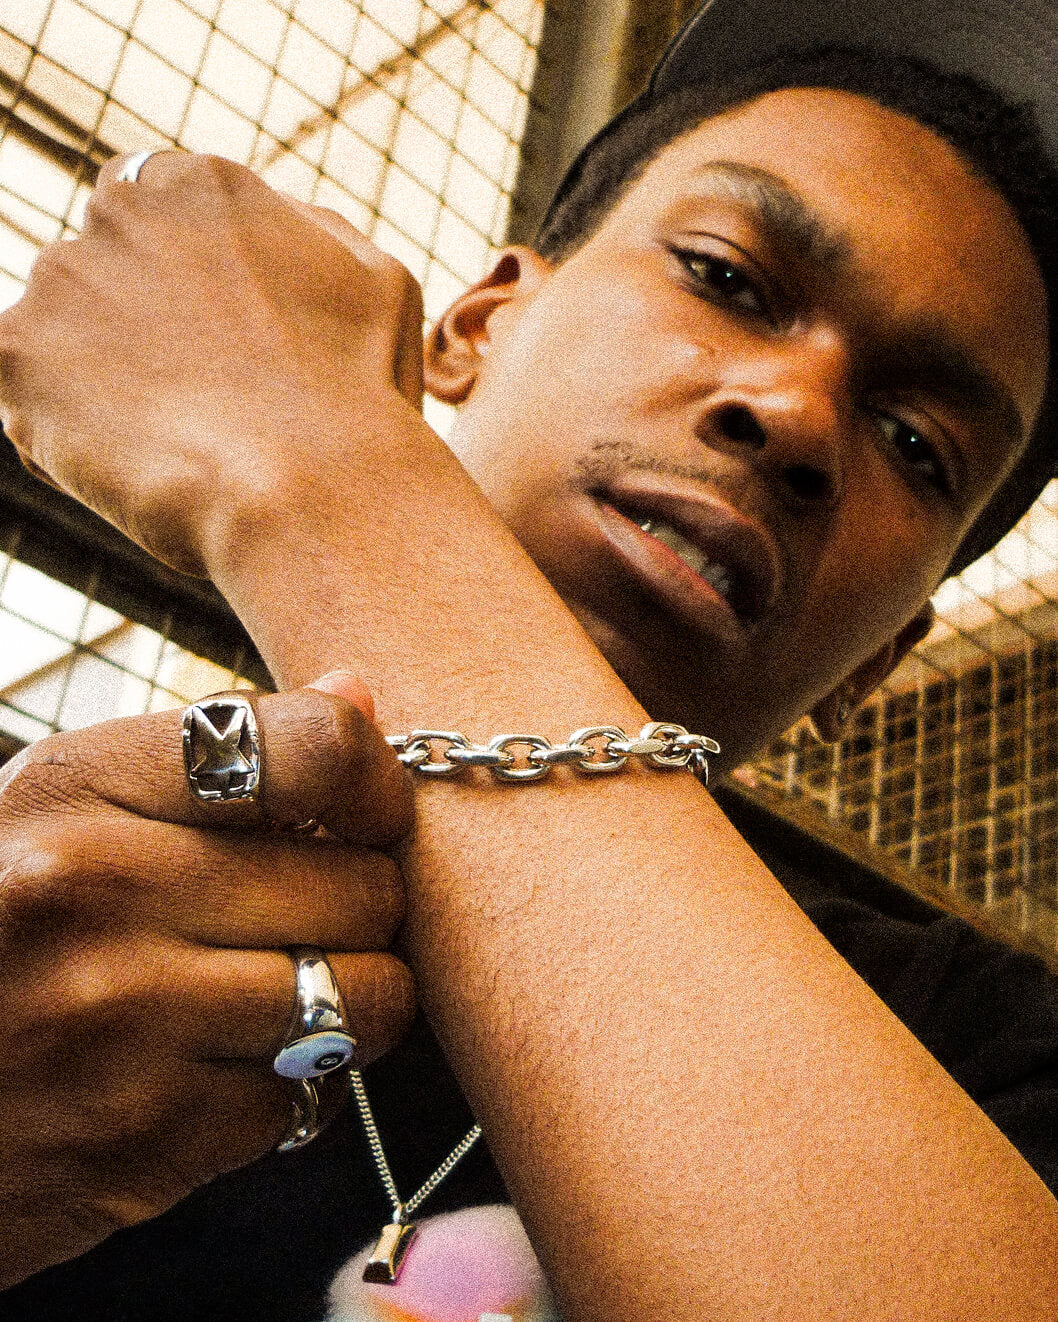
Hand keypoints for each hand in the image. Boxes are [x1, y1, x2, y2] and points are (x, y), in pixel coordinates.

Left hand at [0, 151, 424, 574]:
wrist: (313, 488)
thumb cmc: (360, 396)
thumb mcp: (377, 282)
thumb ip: (305, 234)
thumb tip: (273, 221)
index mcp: (203, 185)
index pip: (149, 219)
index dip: (174, 291)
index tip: (208, 350)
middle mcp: (119, 211)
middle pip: (100, 277)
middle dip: (131, 335)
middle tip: (195, 407)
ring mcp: (59, 282)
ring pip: (61, 341)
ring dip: (97, 387)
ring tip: (176, 449)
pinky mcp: (13, 355)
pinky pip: (25, 401)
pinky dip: (64, 440)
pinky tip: (136, 470)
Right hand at [0, 673, 414, 1287]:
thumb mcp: (65, 809)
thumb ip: (215, 753)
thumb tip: (358, 689)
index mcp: (76, 786)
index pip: (318, 750)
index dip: (377, 786)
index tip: (368, 818)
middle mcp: (93, 891)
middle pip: (365, 884)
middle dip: (358, 910)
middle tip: (300, 924)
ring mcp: (116, 1024)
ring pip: (368, 998)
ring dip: (352, 1003)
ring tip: (284, 995)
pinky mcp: (140, 1144)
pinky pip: (310, 1099)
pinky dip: (287, 1089)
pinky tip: (215, 1071)